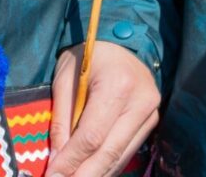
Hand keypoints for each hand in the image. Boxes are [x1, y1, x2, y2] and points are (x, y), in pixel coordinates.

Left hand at [47, 42, 158, 176]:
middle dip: (84, 174)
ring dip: (96, 173)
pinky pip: (127, 152)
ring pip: (120, 156)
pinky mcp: (151, 122)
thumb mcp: (65, 78)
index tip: (53, 175)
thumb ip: (61, 119)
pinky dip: (108, 166)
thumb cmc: (87, 56)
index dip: (72, 160)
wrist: (120, 42)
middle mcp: (141, 101)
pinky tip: (90, 172)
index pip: (92, 136)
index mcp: (118, 84)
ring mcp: (150, 113)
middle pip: (110, 152)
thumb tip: (57, 160)